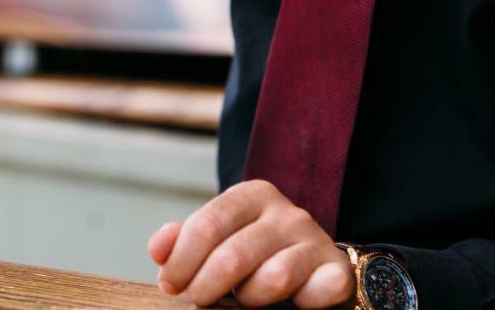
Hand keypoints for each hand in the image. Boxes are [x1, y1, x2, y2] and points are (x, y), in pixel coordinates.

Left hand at [147, 180, 354, 307]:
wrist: (313, 266)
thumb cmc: (255, 254)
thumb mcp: (218, 239)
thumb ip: (185, 240)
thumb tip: (158, 250)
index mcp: (252, 195)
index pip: (206, 225)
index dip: (181, 261)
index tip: (169, 284)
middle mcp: (286, 212)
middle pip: (233, 256)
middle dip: (205, 286)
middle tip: (198, 299)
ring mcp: (314, 240)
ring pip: (272, 278)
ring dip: (250, 298)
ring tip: (245, 300)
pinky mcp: (337, 270)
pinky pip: (321, 289)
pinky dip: (305, 301)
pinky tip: (294, 303)